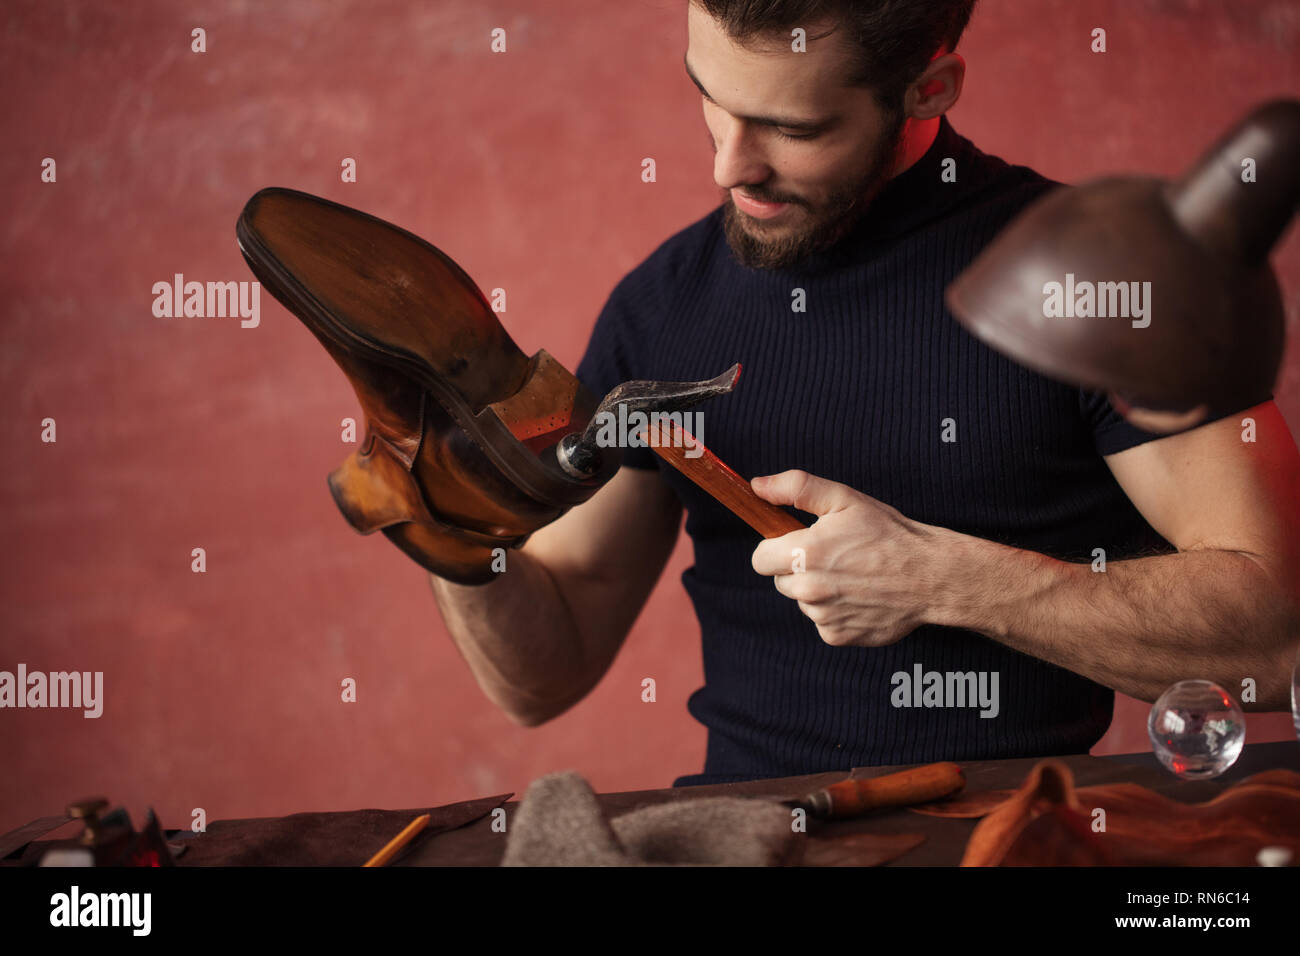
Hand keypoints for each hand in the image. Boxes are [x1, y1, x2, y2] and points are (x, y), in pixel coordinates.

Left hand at [750, 470, 948, 646]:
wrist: (930, 575)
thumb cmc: (888, 533)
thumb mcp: (843, 498)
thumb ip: (795, 488)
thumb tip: (757, 486)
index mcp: (804, 553)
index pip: (759, 559)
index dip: (776, 548)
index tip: (797, 542)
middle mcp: (809, 589)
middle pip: (780, 581)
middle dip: (798, 569)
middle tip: (834, 557)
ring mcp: (822, 616)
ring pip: (802, 601)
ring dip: (818, 591)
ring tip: (852, 575)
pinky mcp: (837, 636)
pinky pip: (822, 621)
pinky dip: (835, 612)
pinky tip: (859, 596)